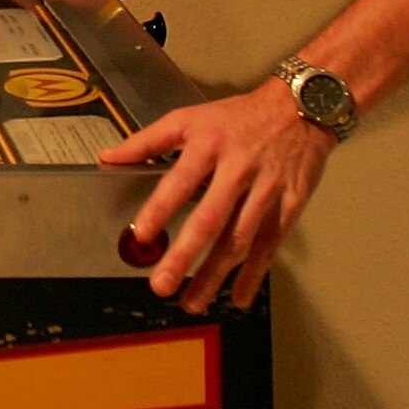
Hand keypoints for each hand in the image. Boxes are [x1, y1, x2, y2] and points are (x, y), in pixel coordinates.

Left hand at [102, 82, 333, 312]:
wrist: (301, 106)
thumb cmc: (238, 117)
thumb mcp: (190, 118)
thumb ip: (147, 140)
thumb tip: (107, 157)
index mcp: (208, 145)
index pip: (180, 181)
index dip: (160, 208)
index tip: (141, 235)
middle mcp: (238, 169)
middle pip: (210, 218)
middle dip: (185, 254)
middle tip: (162, 285)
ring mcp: (267, 189)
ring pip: (239, 238)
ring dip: (215, 274)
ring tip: (193, 302)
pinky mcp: (291, 204)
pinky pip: (270, 244)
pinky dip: (255, 274)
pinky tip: (239, 297)